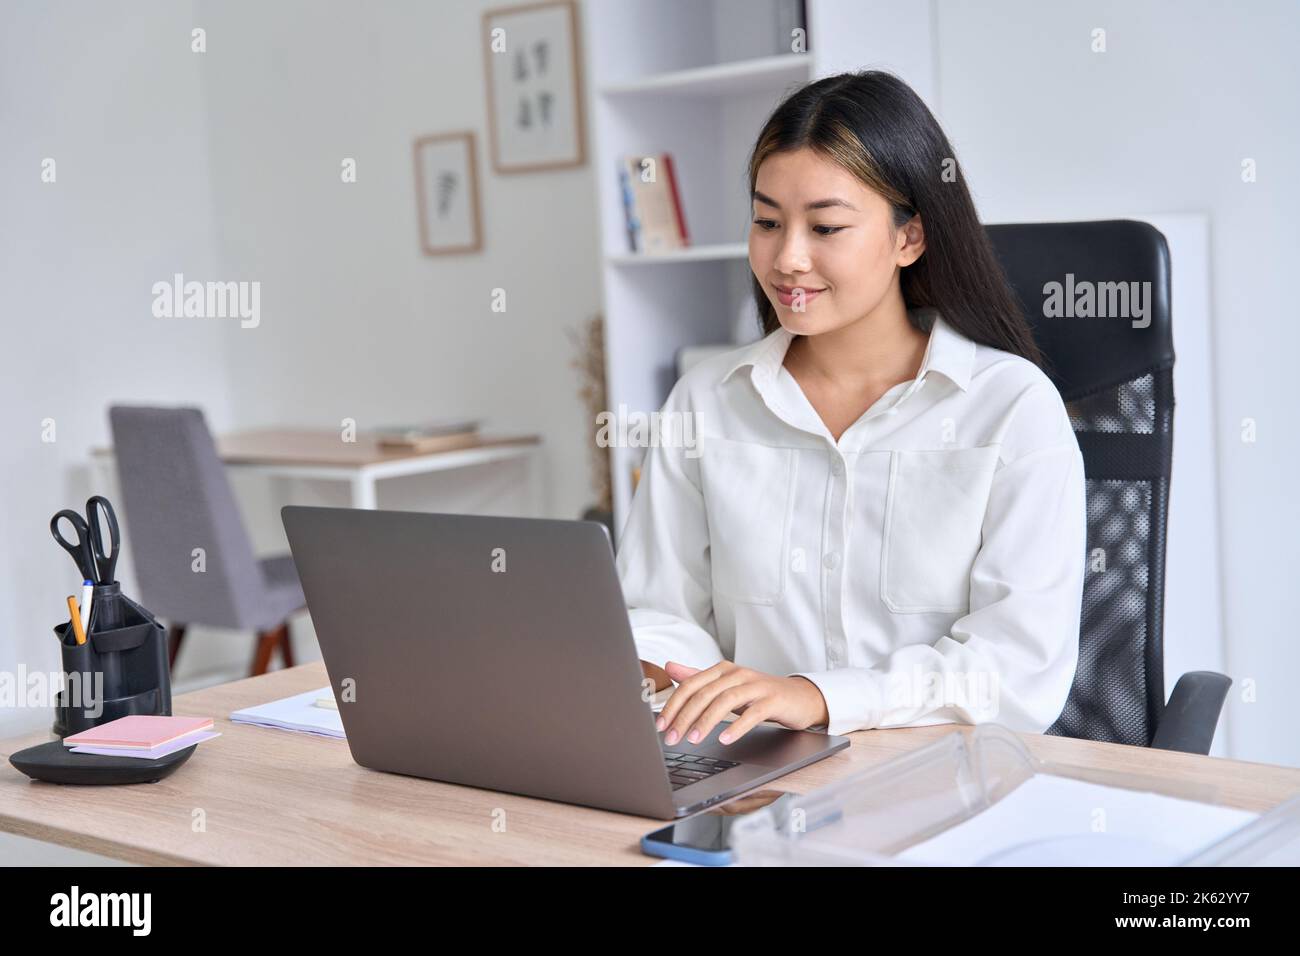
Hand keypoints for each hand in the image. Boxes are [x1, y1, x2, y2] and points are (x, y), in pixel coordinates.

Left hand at [653, 660, 828, 746]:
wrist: (798, 697)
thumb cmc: (758, 693)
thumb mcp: (725, 685)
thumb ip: (698, 677)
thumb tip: (669, 667)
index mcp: (722, 669)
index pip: (690, 684)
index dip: (673, 705)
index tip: (661, 726)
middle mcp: (737, 673)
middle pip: (704, 694)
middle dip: (684, 717)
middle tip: (671, 738)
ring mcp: (756, 685)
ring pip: (725, 701)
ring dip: (706, 721)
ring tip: (693, 740)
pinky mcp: (772, 700)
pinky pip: (753, 713)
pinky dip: (737, 726)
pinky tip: (724, 739)